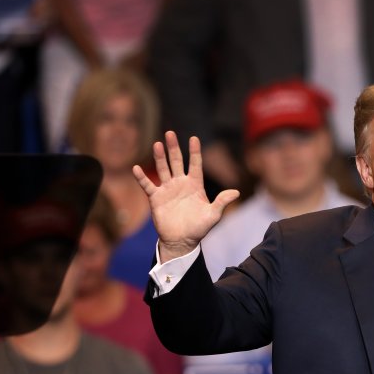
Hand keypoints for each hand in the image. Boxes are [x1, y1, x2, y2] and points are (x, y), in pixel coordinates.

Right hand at [133, 132, 239, 261]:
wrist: (182, 240)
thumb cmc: (199, 228)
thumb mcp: (213, 215)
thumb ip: (222, 202)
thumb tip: (236, 192)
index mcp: (195, 185)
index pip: (195, 164)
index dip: (194, 152)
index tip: (194, 138)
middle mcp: (180, 183)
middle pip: (177, 161)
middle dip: (174, 148)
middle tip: (170, 133)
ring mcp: (167, 189)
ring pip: (162, 169)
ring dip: (160, 157)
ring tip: (157, 144)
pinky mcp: (156, 198)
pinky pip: (148, 185)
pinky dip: (142, 177)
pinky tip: (136, 168)